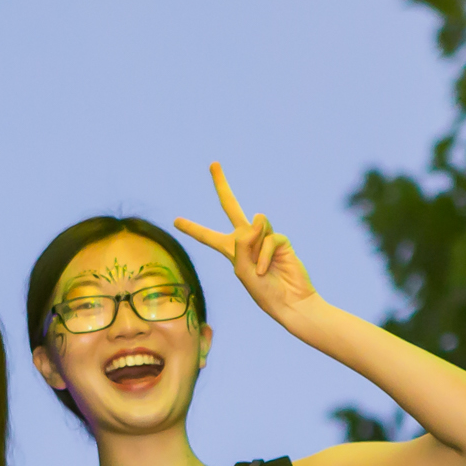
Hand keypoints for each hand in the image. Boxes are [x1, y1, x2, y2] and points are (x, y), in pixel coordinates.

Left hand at [175, 161, 320, 328]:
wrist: (289, 301)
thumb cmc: (264, 292)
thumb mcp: (242, 271)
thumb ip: (243, 243)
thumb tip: (256, 217)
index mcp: (231, 251)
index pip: (208, 237)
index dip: (192, 228)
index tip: (176, 220)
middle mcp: (246, 240)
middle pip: (231, 206)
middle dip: (222, 185)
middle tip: (213, 164)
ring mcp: (263, 238)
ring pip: (255, 225)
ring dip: (255, 248)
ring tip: (261, 268)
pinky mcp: (280, 240)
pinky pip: (269, 237)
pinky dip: (264, 254)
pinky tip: (267, 268)